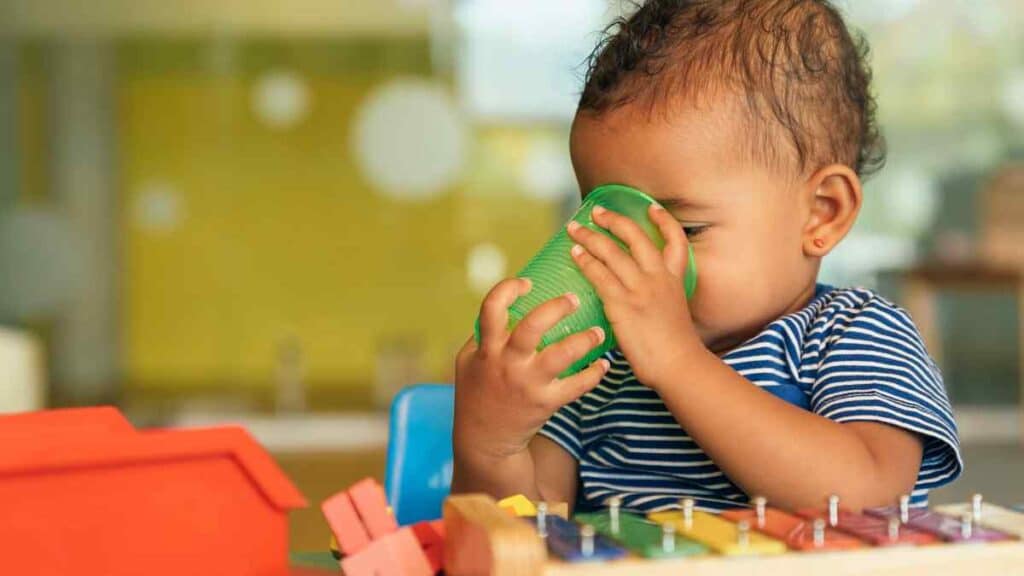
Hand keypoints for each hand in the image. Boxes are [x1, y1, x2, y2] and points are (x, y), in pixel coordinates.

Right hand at [453, 278, 609, 462]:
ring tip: (599, 332)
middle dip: (557, 307)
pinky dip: (594, 374)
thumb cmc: (476, 392)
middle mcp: (508, 362)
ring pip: (562, 355)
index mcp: (488, 348)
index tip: (527, 283)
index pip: (492, 307)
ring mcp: (528, 384)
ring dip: (585, 340)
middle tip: (574, 298)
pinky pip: (576, 386)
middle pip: (533, 325)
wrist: (483, 439)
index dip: (509, 289)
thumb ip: (485, 335)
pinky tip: (603, 364)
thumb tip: (509, 305)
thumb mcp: (468, 360)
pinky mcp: (546, 403)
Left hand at [566, 204, 702, 387]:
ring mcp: (640, 289)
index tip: (651, 208)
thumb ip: (658, 298)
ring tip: (574, 228)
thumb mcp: (674, 313)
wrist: (678, 365)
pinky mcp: (622, 303)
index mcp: (674, 280)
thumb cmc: (676, 348)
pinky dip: (585, 261)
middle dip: (613, 220)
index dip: (663, 221)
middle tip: (596, 212)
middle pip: (635, 237)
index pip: (675, 240)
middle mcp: (658, 278)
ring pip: (611, 252)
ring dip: (590, 237)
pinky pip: (598, 275)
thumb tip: (636, 297)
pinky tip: (574, 254)